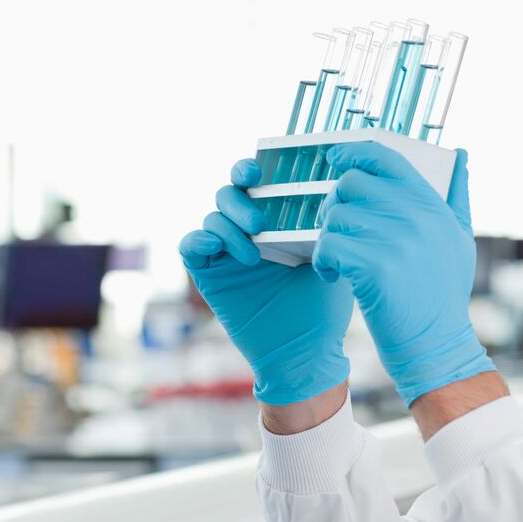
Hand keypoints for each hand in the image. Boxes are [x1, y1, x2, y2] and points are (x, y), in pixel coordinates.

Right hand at [178, 158, 353, 404]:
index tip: (260, 171)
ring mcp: (226, 252)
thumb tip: (330, 183)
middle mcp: (248, 230)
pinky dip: (200, 241)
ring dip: (228, 225)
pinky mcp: (209, 274)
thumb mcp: (332, 256)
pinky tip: (222, 251)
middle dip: (240, 197)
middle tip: (260, 219)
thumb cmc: (323, 306)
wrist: (305, 352)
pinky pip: (190, 245)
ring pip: (211, 216)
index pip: (256, 182)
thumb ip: (326, 221)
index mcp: (277, 219)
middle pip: (229, 193)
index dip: (250, 169)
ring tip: (254, 250)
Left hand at [310, 141, 495, 405]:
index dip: (354, 150)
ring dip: (328, 236)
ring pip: (335, 215)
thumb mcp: (460, 239)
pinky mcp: (375, 268)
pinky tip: (334, 276)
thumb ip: (458, 194)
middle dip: (334, 202)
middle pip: (351, 183)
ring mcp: (395, 241)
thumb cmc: (443, 292)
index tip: (335, 157)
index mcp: (431, 204)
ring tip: (338, 258)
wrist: (437, 344)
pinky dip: (324, 261)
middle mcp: (415, 216)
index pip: (386, 157)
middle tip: (337, 227)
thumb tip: (459, 153)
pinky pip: (329, 245)